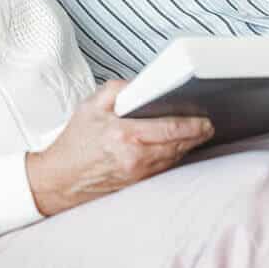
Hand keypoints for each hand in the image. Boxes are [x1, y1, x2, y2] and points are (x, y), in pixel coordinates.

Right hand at [24, 81, 213, 216]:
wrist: (59, 179)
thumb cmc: (74, 142)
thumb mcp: (91, 106)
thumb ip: (118, 89)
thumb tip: (141, 84)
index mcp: (125, 135)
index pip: (171, 128)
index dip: (194, 124)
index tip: (206, 119)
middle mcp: (135, 157)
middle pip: (178, 145)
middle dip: (197, 135)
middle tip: (208, 125)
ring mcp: (138, 174)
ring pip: (174, 158)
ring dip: (188, 146)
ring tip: (198, 133)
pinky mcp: (137, 183)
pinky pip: (164, 168)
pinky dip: (174, 156)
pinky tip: (178, 146)